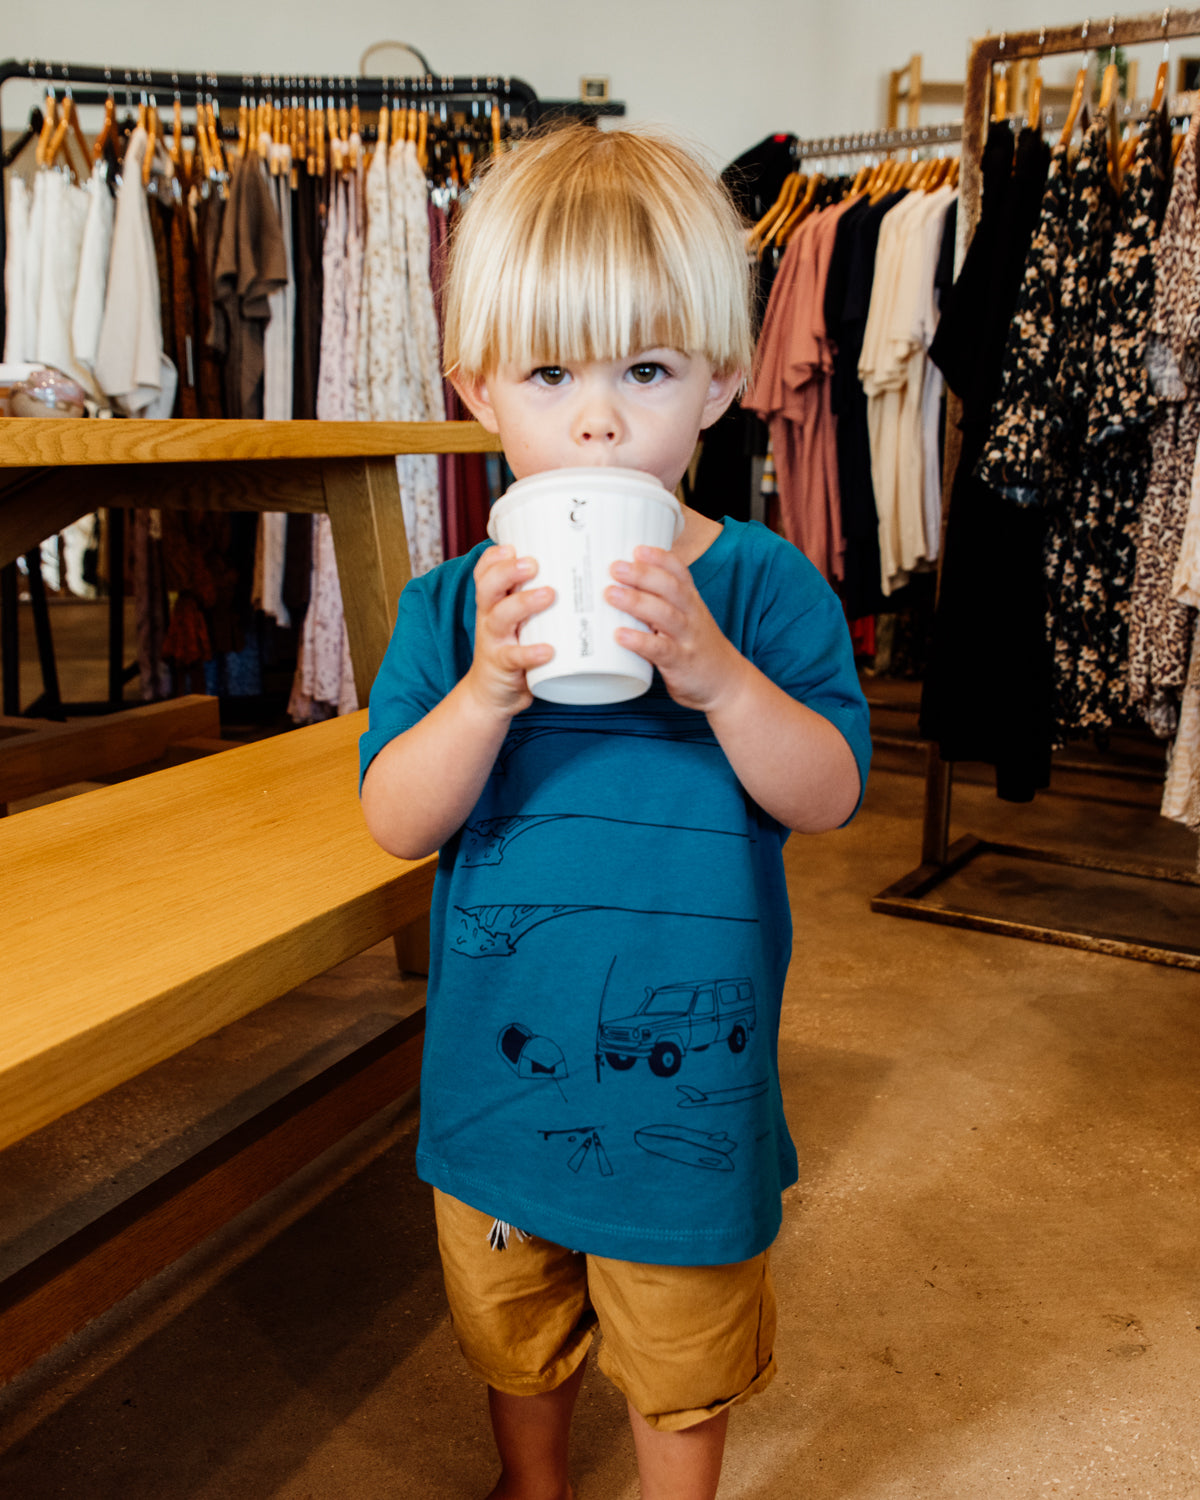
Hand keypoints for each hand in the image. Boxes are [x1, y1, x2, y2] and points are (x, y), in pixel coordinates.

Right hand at [466, 546, 554, 715]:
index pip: (484, 572)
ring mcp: (494, 641)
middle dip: (507, 572)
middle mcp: (489, 617)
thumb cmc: (513, 648)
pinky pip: (515, 657)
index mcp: (493, 602)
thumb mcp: (518, 620)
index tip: (512, 546)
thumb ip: (536, 597)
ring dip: (524, 603)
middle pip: (488, 587)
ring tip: (549, 595)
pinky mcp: (503, 666)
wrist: (492, 694)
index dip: (494, 557)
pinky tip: (548, 650)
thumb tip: (579, 570)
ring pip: (501, 616)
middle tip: (533, 564)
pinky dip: (531, 653)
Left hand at [606, 546, 745, 711]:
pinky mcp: (681, 662)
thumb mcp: (687, 618)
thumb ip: (661, 604)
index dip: (660, 558)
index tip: (638, 549)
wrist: (727, 683)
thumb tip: (619, 589)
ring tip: (611, 594)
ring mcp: (687, 638)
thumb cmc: (698, 647)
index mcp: (691, 601)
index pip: (680, 573)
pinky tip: (620, 635)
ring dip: (636, 602)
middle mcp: (691, 615)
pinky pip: (660, 649)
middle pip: (670, 588)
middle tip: (615, 567)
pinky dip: (639, 640)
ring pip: (664, 614)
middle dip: (642, 574)